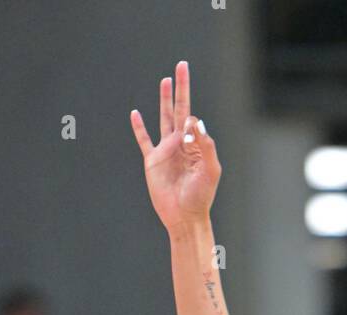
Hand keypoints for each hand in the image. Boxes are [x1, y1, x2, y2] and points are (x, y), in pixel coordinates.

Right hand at [130, 60, 220, 233]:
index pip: (193, 119)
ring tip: (166, 80)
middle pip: (180, 108)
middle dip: (181, 88)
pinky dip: (139, 127)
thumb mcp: (210, 169)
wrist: (184, 216)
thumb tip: (195, 120)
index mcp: (196, 144)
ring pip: (164, 118)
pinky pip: (144, 140)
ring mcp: (166, 150)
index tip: (190, 134)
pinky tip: (135, 114)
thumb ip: (205, 144)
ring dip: (164, 99)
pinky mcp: (152, 161)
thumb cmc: (200, 196)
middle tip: (182, 65)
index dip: (192, 122)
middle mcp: (181, 143)